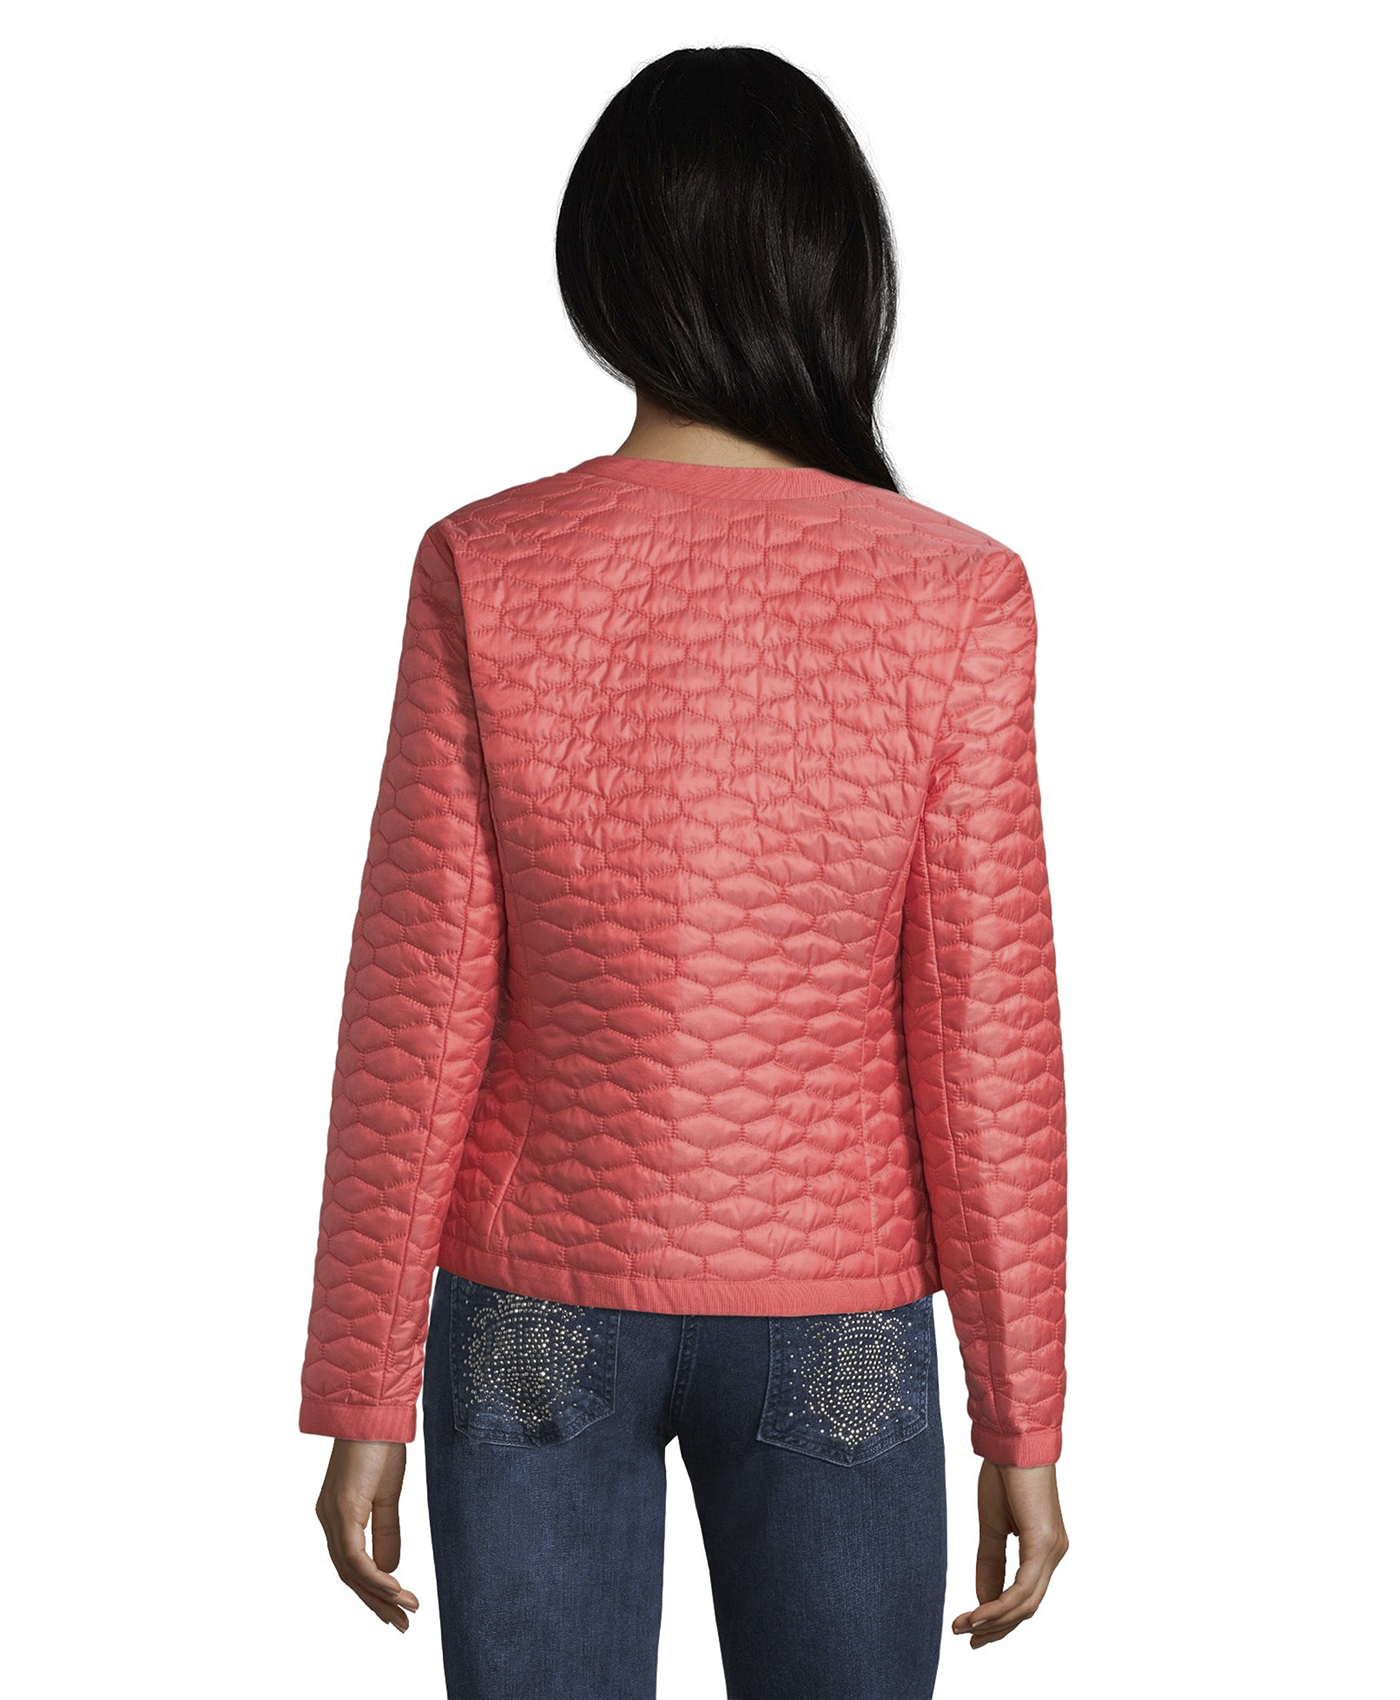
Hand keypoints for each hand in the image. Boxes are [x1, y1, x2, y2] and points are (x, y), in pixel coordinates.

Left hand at [315, 1439, 420, 1630]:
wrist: (375, 1413)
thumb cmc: (381, 1446)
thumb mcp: (388, 1496)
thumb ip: (387, 1532)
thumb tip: (389, 1568)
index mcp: (338, 1516)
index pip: (351, 1566)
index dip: (373, 1591)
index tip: (398, 1609)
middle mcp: (329, 1520)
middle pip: (349, 1575)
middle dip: (376, 1603)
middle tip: (402, 1624)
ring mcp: (333, 1516)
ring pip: (351, 1571)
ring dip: (379, 1595)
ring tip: (406, 1610)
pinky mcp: (343, 1510)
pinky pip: (355, 1556)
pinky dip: (375, 1576)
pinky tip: (395, 1588)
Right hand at [951, 1461, 1067, 1648]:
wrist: (1011, 1442)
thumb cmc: (1003, 1475)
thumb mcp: (992, 1526)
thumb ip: (990, 1563)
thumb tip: (983, 1600)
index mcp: (1043, 1548)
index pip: (1025, 1596)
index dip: (999, 1617)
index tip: (971, 1629)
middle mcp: (1054, 1553)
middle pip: (1027, 1606)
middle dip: (996, 1628)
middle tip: (968, 1640)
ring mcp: (1052, 1551)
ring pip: (1027, 1603)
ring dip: (994, 1621)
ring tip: (965, 1627)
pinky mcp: (1044, 1544)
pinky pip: (1023, 1588)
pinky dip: (999, 1604)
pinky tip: (978, 1613)